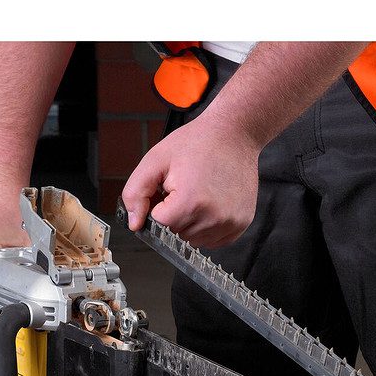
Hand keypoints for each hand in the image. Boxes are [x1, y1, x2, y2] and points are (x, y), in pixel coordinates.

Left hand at [122, 114, 260, 246]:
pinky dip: (207, 227)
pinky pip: (213, 240)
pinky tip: (210, 204)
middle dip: (175, 215)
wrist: (234, 134)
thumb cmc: (197, 143)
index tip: (169, 190)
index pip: (160, 223)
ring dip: (190, 223)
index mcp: (190, 202)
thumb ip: (136, 193)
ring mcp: (230, 223)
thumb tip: (135, 223)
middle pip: (177, 234)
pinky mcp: (240, 224)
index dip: (160, 206)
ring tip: (199, 195)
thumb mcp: (156, 160)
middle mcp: (213, 217)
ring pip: (194, 240)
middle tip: (185, 188)